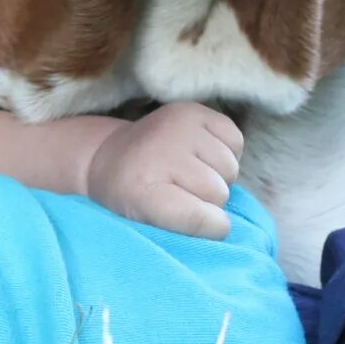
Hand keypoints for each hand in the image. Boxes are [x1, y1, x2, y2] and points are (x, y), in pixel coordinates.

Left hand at [83, 102, 241, 238]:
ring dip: (219, 177)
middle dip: (210, 202)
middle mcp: (161, 152)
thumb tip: (226, 227)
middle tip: (185, 195)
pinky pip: (235, 140)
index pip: (199, 217)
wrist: (109, 155)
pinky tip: (202, 155)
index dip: (211, 227)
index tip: (206, 226)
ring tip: (192, 174)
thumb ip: (183, 233)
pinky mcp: (193, 110)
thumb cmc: (131, 200)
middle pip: (218, 194)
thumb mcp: (144, 226)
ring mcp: (178, 126)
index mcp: (142, 190)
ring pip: (230, 168)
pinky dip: (226, 152)